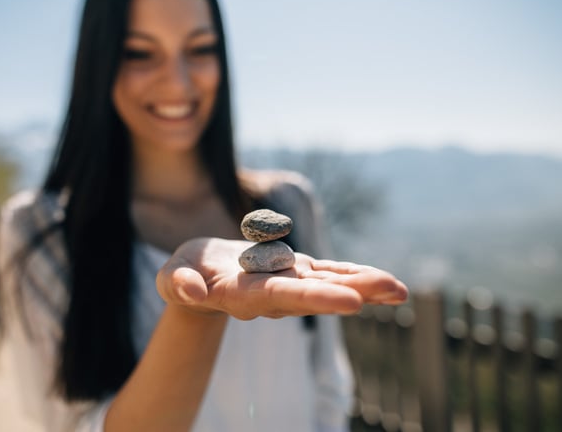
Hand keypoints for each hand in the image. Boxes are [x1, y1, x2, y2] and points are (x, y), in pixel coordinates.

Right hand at [157, 237, 407, 319]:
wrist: (200, 277)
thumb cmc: (183, 275)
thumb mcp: (172, 276)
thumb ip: (180, 282)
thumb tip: (192, 291)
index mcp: (244, 295)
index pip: (285, 297)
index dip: (318, 298)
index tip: (353, 302)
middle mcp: (273, 294)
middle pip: (318, 292)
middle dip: (357, 291)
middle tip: (397, 291)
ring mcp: (286, 282)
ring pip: (329, 283)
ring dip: (365, 285)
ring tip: (401, 290)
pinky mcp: (293, 271)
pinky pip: (327, 272)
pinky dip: (352, 274)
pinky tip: (380, 280)